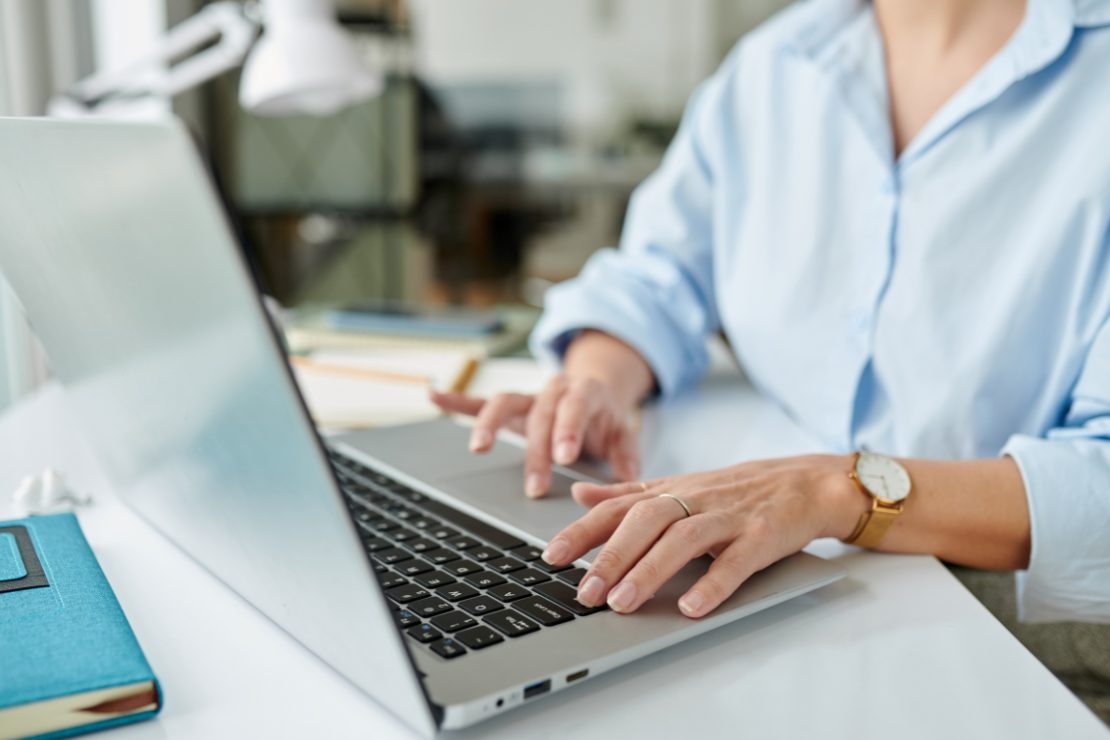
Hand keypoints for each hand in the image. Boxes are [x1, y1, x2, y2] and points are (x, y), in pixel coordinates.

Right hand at [430, 374, 640, 497]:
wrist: (597, 389)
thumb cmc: (607, 419)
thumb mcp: (625, 434)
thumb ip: (626, 457)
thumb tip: (628, 482)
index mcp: (584, 392)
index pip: (575, 408)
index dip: (569, 429)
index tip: (564, 456)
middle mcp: (553, 388)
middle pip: (540, 415)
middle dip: (536, 451)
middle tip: (535, 487)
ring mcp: (529, 395)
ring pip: (505, 402)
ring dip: (490, 424)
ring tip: (478, 448)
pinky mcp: (512, 405)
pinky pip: (481, 400)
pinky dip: (456, 400)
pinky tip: (433, 396)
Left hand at [539, 455, 863, 617]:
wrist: (806, 483)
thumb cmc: (736, 491)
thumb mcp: (679, 486)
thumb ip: (628, 492)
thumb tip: (579, 493)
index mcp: (672, 491)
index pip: (620, 506)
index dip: (584, 530)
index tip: (551, 556)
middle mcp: (695, 499)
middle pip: (646, 520)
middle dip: (611, 555)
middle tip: (584, 591)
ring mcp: (729, 517)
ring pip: (683, 539)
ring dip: (650, 571)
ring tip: (622, 604)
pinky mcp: (762, 537)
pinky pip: (736, 561)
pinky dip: (713, 583)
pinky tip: (691, 607)